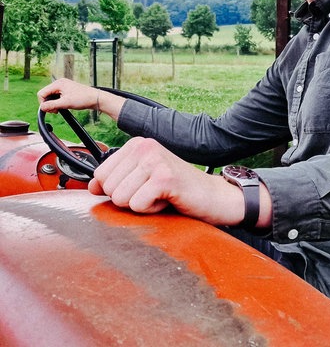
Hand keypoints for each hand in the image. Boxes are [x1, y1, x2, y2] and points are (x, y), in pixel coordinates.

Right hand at [37, 78, 124, 119]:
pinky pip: (57, 98)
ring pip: (51, 97)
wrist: (95, 99)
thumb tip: (42, 107)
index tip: (51, 110)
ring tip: (61, 109)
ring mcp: (64, 87)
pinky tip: (63, 107)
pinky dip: (58, 103)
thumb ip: (52, 105)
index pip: (41, 93)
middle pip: (46, 95)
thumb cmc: (83, 98)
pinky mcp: (67, 92)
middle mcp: (60, 83)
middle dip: (49, 104)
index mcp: (58, 83)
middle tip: (56, 111)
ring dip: (54, 104)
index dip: (43, 103)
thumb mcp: (65, 103)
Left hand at [88, 137, 251, 225]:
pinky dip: (152, 210)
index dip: (118, 190)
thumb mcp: (141, 181)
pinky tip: (168, 200)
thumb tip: (91, 186)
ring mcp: (155, 160)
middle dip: (129, 199)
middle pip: (108, 187)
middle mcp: (144, 146)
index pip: (100, 174)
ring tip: (161, 196)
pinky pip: (137, 205)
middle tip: (154, 193)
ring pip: (120, 198)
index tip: (142, 186)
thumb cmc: (176, 191)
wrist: (212, 197)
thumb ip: (116, 180)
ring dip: (141, 205)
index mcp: (136, 144)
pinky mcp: (164, 177)